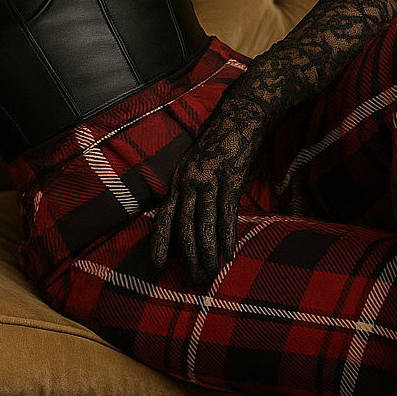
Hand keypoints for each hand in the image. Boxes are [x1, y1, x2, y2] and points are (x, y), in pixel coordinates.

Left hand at [149, 88, 267, 290]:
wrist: (240, 116)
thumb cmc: (219, 144)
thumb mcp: (197, 165)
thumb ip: (191, 189)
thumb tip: (188, 219)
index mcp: (179, 180)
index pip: (164, 215)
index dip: (160, 240)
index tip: (156, 264)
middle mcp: (189, 180)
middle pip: (184, 225)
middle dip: (188, 255)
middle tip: (194, 279)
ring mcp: (210, 178)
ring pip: (204, 221)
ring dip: (207, 251)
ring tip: (210, 274)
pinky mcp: (231, 177)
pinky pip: (227, 211)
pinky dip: (227, 235)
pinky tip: (229, 254)